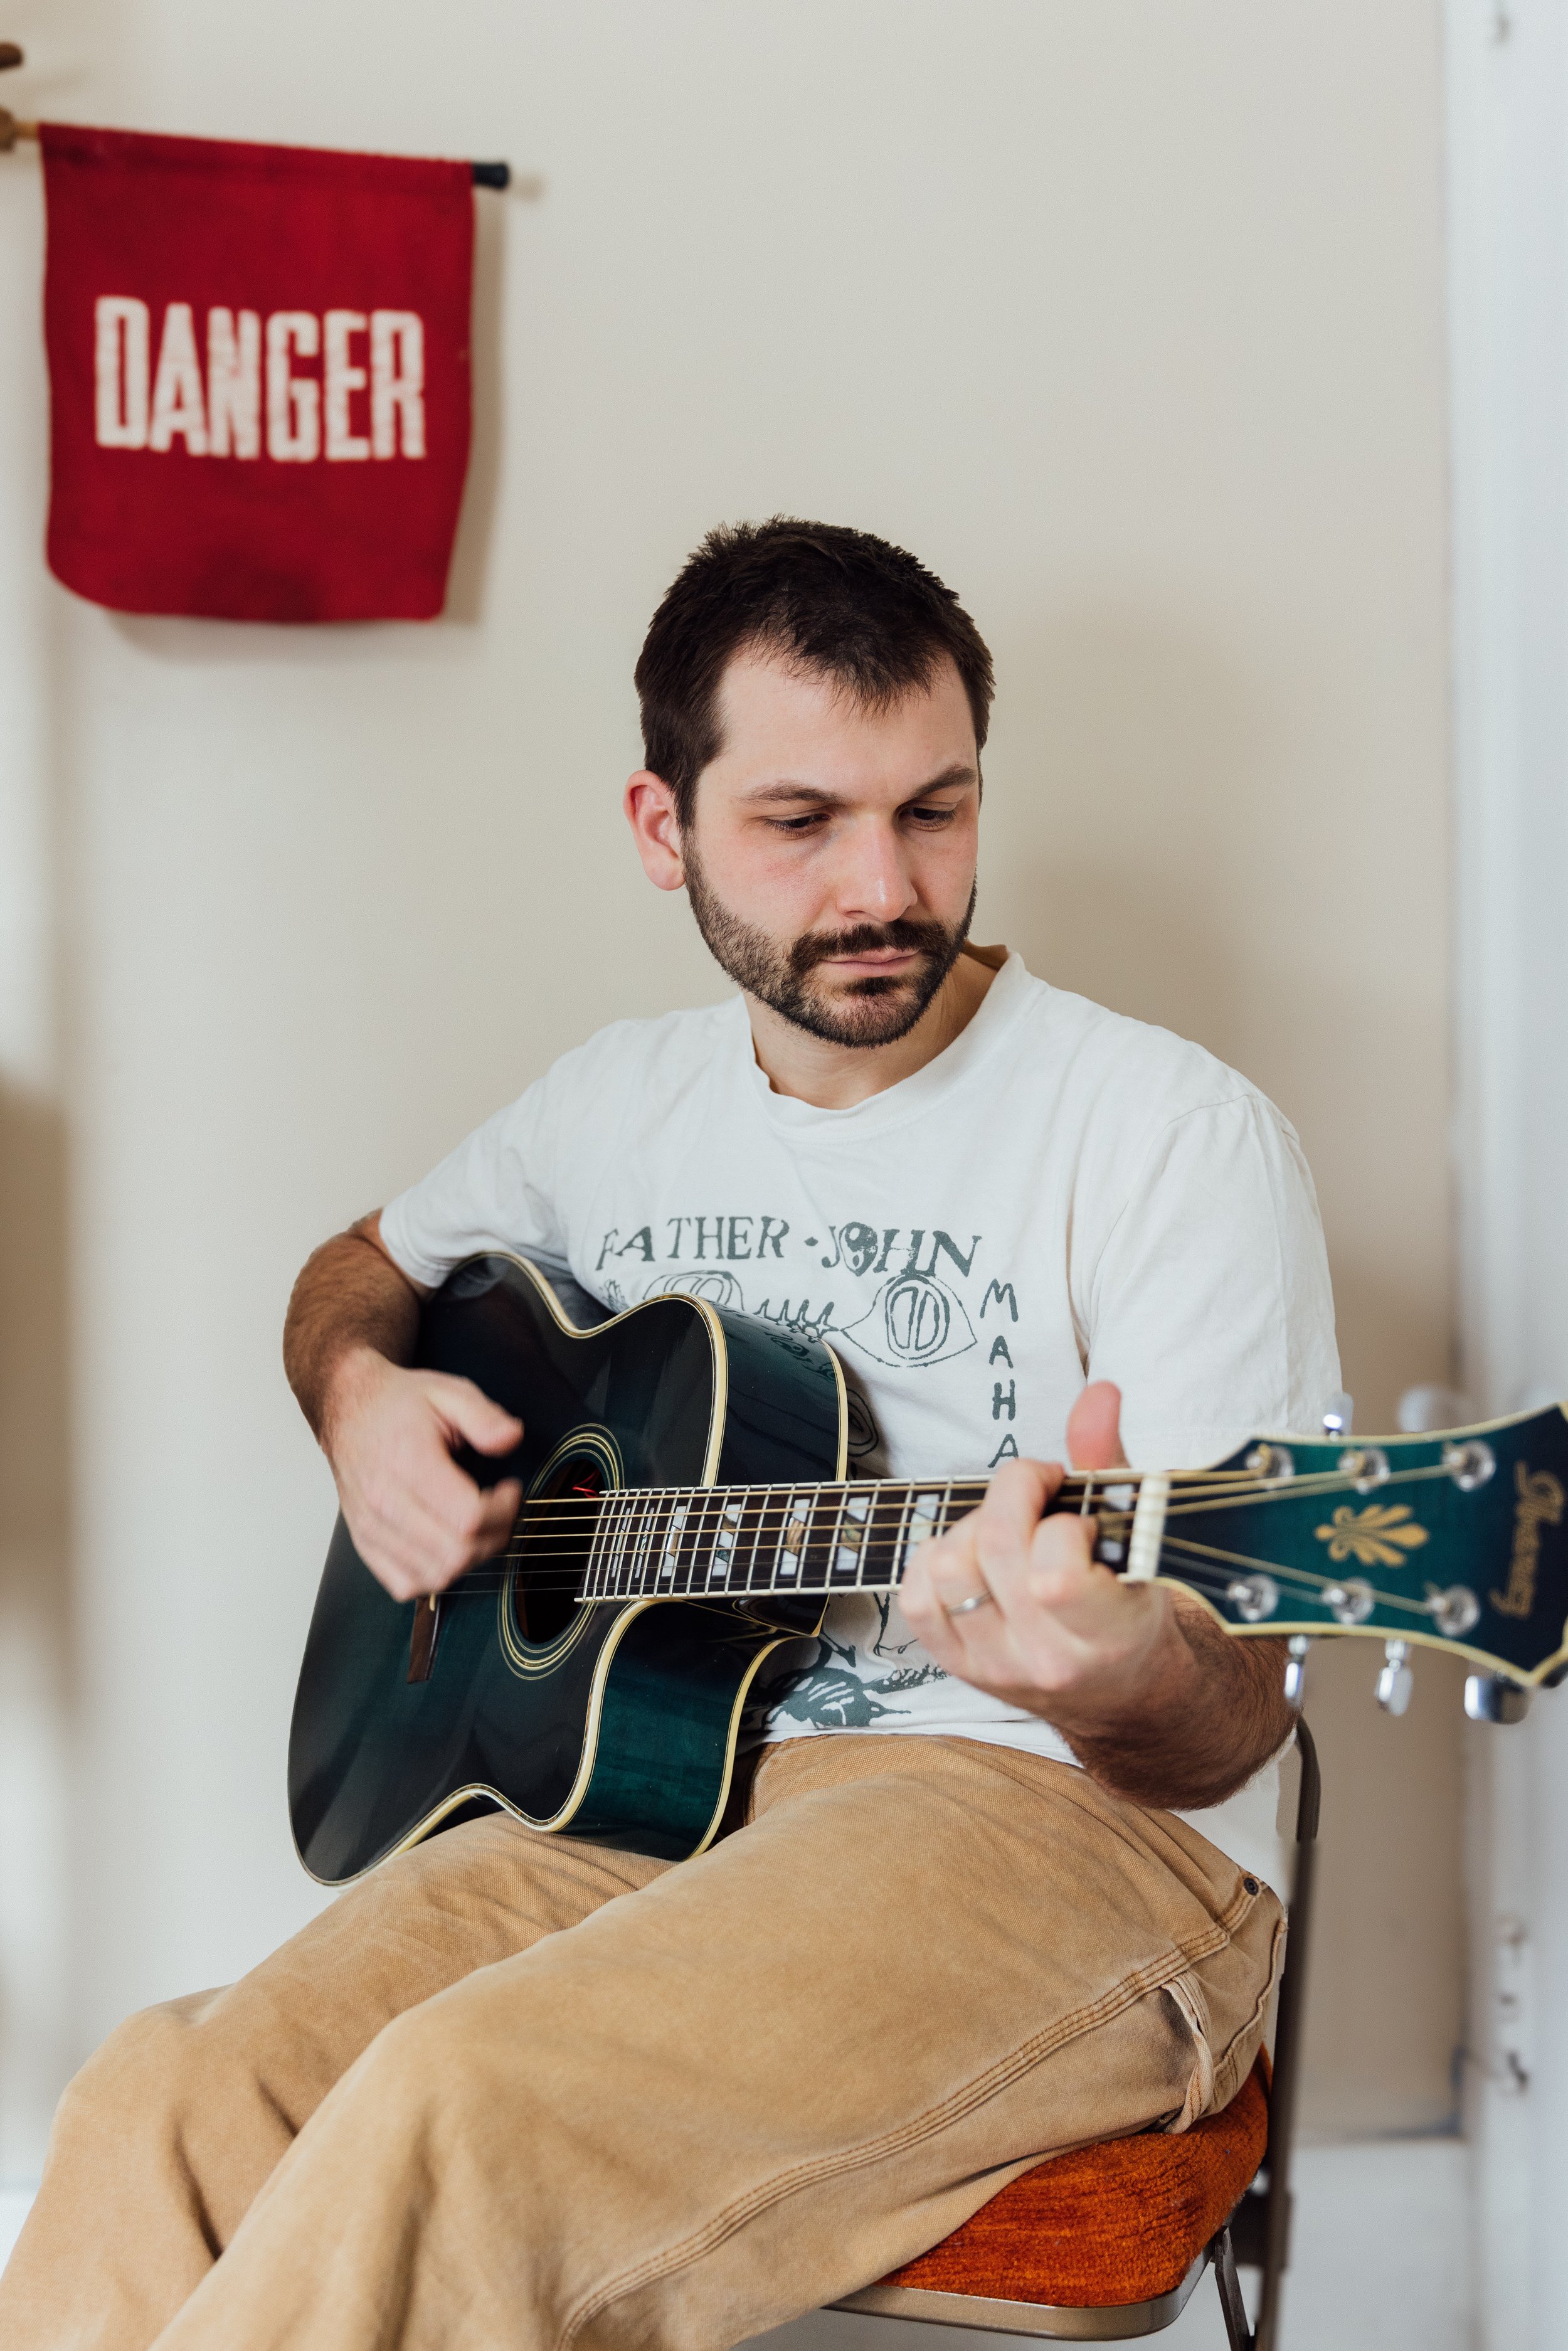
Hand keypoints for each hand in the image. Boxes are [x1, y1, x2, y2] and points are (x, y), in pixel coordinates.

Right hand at [322, 1347, 523, 1601]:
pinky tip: (447, 1545)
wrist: (347, 1409)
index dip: (504, 1511)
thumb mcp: (449, 1392)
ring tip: (477, 1526)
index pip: (468, 1518)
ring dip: (470, 1558)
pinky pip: (405, 1584)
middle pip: (456, 1553)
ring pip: (434, 1576)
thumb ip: (484, 1416)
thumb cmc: (397, 1404)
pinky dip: (435, 1575)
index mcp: (408, 1464)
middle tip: (501, 1509)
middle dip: (494, 1536)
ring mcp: (371, 1528)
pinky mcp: (365, 1543)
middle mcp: (384, 1502)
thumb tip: (512, 1438)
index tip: (511, 1489)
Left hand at [901, 1381, 1188, 1734]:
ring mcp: (995, 1667)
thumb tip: (1098, 1393)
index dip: (1059, 1521)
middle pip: (994, 1551)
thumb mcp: (1138, 1539)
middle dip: (1013, 1495)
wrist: (1124, 1694)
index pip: (1053, 1576)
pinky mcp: (959, 1667)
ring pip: (948, 1568)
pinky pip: (915, 1597)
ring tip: (1009, 1528)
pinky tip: (975, 1555)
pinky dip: (935, 1559)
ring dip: (973, 1526)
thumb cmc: (1132, 1604)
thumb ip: (1109, 1462)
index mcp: (1106, 1635)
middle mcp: (1046, 1660)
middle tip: (1039, 1493)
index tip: (1079, 1513)